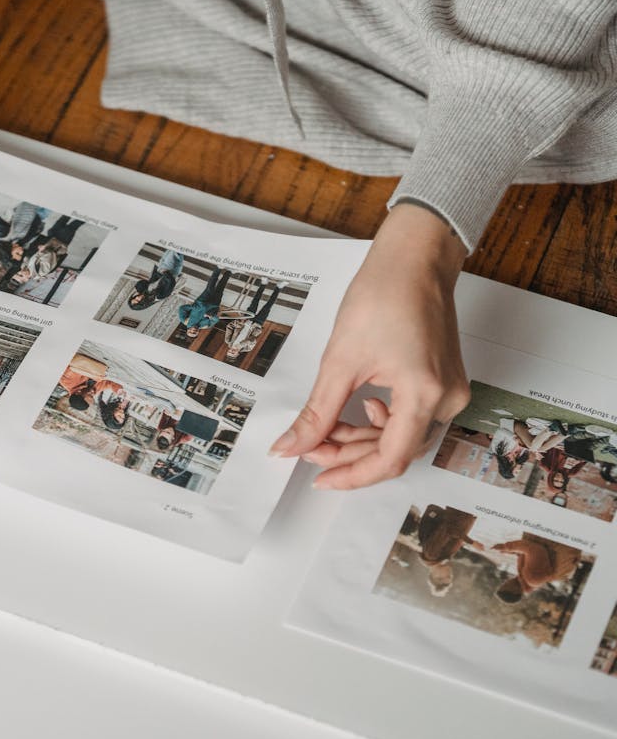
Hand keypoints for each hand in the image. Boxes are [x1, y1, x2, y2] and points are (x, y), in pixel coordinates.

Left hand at [271, 203, 471, 488]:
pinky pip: (412, 416)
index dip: (352, 476)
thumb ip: (317, 413)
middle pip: (397, 450)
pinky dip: (380, 421)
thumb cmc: (383, 296)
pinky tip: (359, 408)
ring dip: (362, 438)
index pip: (390, 459)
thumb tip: (290, 447)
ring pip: (403, 435)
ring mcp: (449, 391)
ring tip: (325, 429)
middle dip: (350, 454)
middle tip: (309, 449)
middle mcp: (446, 399)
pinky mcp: (443, 381)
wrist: (412, 260)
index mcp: (425, 395)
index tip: (318, 478)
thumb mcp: (339, 361)